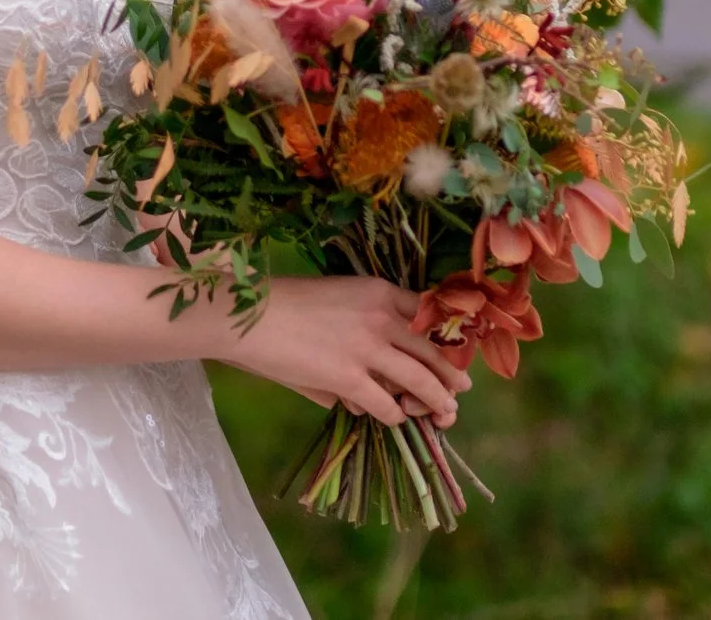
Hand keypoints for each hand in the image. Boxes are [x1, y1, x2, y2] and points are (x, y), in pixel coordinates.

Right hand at [214, 277, 471, 427]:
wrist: (248, 316)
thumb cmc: (282, 305)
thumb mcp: (335, 299)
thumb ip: (362, 330)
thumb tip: (371, 379)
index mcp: (379, 290)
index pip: (430, 314)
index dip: (447, 337)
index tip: (454, 353)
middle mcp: (382, 316)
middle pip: (435, 350)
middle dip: (453, 375)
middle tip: (462, 390)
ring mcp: (368, 349)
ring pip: (421, 381)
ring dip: (438, 402)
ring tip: (445, 415)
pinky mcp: (350, 379)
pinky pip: (388, 406)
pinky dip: (394, 416)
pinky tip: (394, 420)